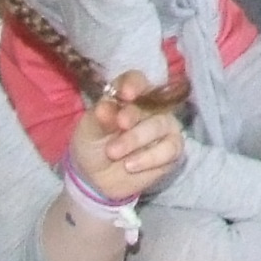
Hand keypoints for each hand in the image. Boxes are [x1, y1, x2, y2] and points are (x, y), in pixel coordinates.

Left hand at [69, 71, 185, 201]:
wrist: (96, 180)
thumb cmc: (92, 146)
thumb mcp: (89, 131)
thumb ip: (99, 118)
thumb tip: (105, 106)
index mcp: (129, 96)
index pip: (137, 80)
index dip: (134, 84)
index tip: (126, 95)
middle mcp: (151, 108)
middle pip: (151, 104)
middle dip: (133, 116)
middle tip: (119, 126)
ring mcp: (164, 127)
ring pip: (160, 125)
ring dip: (136, 139)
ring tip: (113, 153)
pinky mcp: (172, 150)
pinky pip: (170, 149)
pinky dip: (150, 158)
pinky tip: (130, 165)